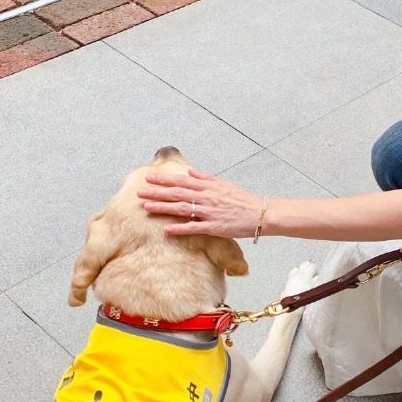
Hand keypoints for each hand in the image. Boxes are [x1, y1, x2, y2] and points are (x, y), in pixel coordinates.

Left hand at [138, 169, 263, 238]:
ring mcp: (210, 212)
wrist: (261, 214)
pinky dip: (180, 228)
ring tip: (147, 207)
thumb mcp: (225, 184)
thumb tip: (190, 172)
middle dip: (158, 192)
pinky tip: (166, 230)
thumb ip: (206, 178)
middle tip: (140, 191)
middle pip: (178, 193)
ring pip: (182, 209)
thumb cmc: (243, 200)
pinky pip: (194, 228)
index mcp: (209, 187)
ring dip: (163, 207)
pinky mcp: (214, 227)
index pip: (182, 181)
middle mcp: (207, 198)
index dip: (164, 179)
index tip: (149, 178)